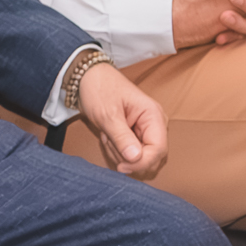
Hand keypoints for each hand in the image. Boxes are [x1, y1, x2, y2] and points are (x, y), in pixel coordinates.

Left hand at [75, 61, 167, 178]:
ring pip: (140, 157)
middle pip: (152, 157)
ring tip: (107, 134)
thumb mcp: (107, 115)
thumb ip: (121, 137)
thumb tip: (136, 158)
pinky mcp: (135, 134)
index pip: (158, 150)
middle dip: (128, 157)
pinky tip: (108, 136)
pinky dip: (117, 150)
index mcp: (154, 116)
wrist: (87, 78)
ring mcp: (146, 130)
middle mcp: (155, 124)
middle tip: (109, 140)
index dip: (142, 163)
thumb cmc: (99, 89)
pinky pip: (131, 152)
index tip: (121, 167)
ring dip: (120, 153)